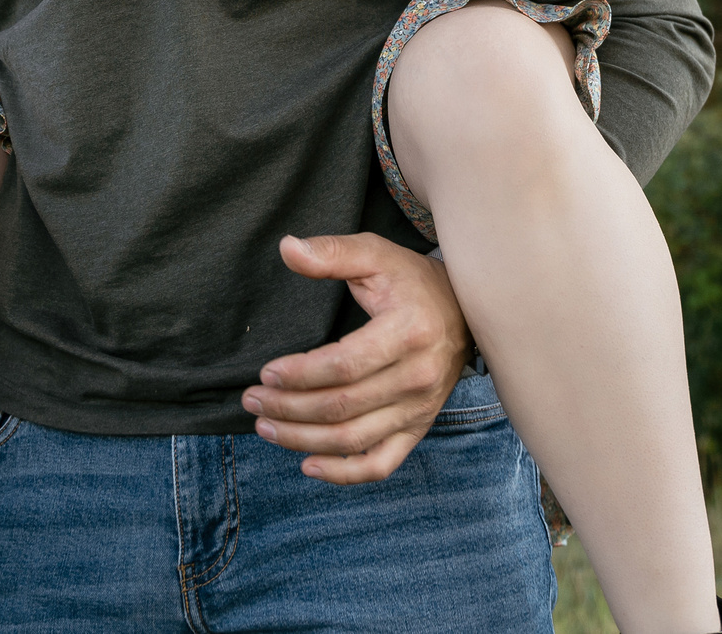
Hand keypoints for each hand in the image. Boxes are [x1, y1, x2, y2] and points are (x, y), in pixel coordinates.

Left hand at [242, 233, 471, 484]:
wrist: (468, 312)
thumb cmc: (413, 282)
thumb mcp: (376, 256)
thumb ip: (332, 253)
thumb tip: (287, 248)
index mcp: (408, 332)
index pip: (344, 366)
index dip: (300, 375)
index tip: (266, 373)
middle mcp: (418, 376)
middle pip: (342, 407)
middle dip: (289, 408)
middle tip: (253, 400)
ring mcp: (420, 407)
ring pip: (353, 439)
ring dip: (302, 439)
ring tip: (265, 426)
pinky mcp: (419, 426)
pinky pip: (381, 463)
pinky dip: (344, 473)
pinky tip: (308, 464)